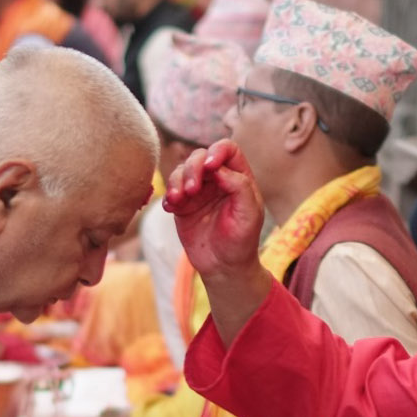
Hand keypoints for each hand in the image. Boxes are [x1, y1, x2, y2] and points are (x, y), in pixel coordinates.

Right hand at [163, 140, 264, 279]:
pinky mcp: (182, 205)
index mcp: (238, 177)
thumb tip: (217, 168)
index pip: (227, 149)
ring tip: (178, 200)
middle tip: (191, 190)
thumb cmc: (242, 241)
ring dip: (176, 181)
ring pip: (181, 170)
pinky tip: (171, 209)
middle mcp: (217, 180)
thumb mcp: (249, 214)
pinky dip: (168, 195)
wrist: (223, 267)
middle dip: (192, 168)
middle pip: (199, 156)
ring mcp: (198, 192)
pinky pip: (170, 190)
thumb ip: (240, 186)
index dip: (217, 151)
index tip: (210, 167)